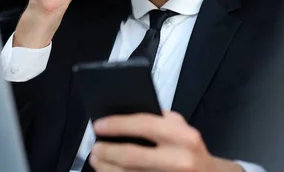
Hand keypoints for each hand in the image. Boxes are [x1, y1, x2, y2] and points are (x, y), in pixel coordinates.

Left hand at [89, 111, 243, 171]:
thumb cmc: (189, 147)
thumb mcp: (180, 127)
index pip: (144, 125)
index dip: (117, 125)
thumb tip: (119, 116)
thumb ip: (156, 119)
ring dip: (107, 168)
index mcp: (183, 136)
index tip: (98, 126)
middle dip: (106, 151)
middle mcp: (179, 160)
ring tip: (97, 160)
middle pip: (131, 156)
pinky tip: (109, 171)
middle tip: (95, 148)